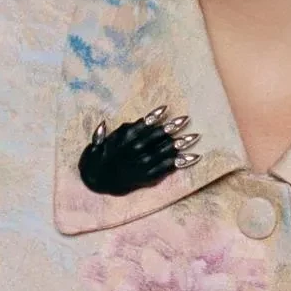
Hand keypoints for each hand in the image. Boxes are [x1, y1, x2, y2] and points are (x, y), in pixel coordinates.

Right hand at [78, 103, 201, 194]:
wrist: (95, 182)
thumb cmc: (99, 157)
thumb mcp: (98, 141)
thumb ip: (110, 131)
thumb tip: (115, 122)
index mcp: (123, 141)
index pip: (141, 127)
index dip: (153, 118)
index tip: (166, 108)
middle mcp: (134, 153)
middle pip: (155, 138)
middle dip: (170, 128)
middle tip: (185, 118)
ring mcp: (142, 165)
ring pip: (163, 153)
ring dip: (180, 144)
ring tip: (194, 136)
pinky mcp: (148, 176)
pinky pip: (166, 169)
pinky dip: (180, 163)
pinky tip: (193, 157)